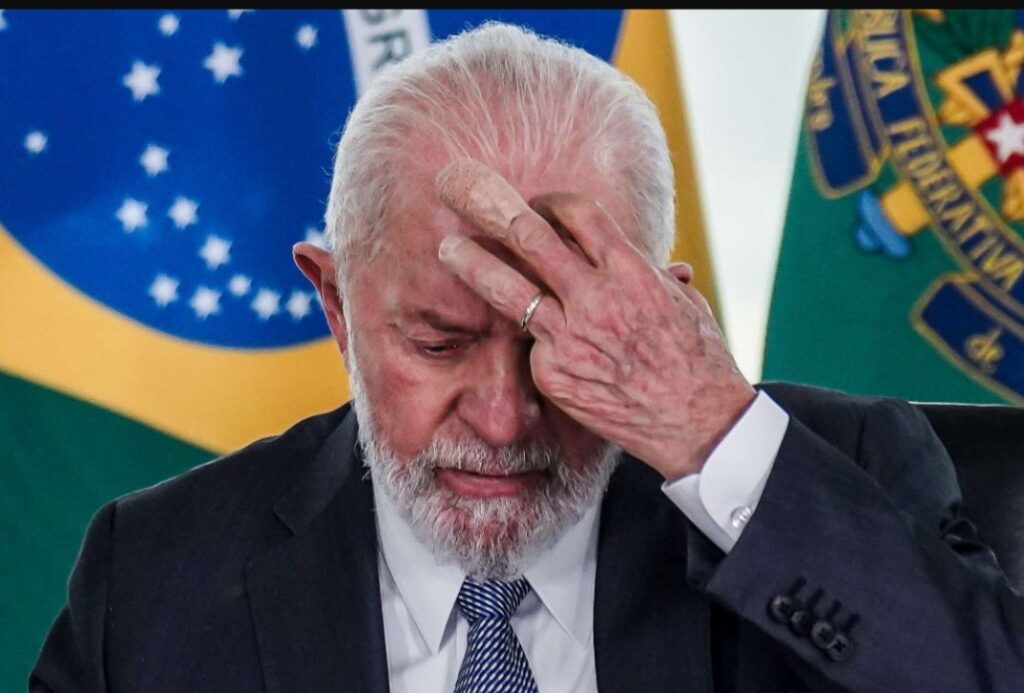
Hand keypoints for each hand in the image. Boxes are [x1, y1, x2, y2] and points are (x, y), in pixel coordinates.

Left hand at [436, 159, 754, 479]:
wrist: (696, 424)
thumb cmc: (699, 361)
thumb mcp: (685, 304)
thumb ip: (657, 279)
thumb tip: (660, 267)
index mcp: (629, 271)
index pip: (577, 214)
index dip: (551, 202)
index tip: (538, 204)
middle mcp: (593, 297)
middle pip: (528, 238)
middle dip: (494, 211)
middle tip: (467, 197)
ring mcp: (569, 337)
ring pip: (507, 290)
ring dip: (473, 264)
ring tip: (447, 250)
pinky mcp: (553, 374)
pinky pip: (533, 347)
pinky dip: (535, 342)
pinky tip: (539, 345)